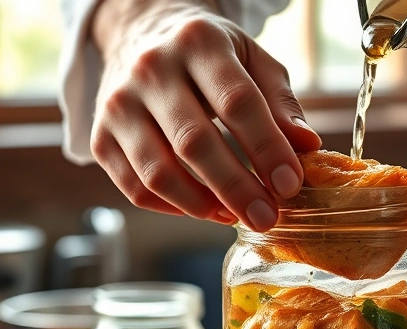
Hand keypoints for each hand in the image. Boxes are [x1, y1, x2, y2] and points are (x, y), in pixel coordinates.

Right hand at [90, 0, 321, 230]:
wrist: (140, 33)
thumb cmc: (208, 54)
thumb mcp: (251, 59)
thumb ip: (280, 102)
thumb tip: (306, 147)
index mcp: (197, 42)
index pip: (237, 103)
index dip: (267, 149)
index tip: (290, 185)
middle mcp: (150, 69)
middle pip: (195, 143)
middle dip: (236, 188)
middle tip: (266, 217)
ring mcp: (118, 104)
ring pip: (158, 172)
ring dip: (202, 206)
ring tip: (234, 216)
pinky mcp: (100, 135)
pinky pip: (134, 187)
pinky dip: (171, 208)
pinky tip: (202, 209)